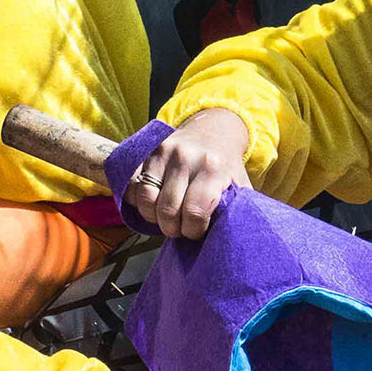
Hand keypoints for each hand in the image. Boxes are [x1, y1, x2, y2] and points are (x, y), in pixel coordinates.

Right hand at [126, 108, 251, 238]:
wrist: (212, 132)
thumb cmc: (225, 168)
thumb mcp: (239, 186)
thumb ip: (238, 210)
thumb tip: (231, 238)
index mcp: (212, 168)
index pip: (194, 212)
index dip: (193, 230)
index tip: (197, 230)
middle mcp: (185, 157)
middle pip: (167, 210)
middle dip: (172, 228)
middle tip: (180, 227)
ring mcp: (163, 152)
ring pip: (145, 199)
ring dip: (152, 217)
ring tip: (165, 217)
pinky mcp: (146, 151)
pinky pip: (131, 184)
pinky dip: (136, 200)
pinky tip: (152, 202)